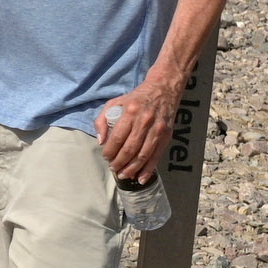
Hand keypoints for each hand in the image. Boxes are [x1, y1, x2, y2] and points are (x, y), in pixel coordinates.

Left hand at [94, 72, 185, 188]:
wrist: (163, 89)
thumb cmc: (136, 97)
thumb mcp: (115, 102)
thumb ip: (103, 120)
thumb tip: (101, 141)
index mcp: (130, 112)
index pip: (118, 137)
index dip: (110, 151)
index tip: (106, 157)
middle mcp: (144, 121)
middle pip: (130, 149)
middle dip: (119, 162)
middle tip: (113, 168)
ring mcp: (157, 129)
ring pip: (143, 155)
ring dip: (132, 168)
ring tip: (123, 175)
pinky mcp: (167, 135)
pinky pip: (156, 156)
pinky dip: (148, 169)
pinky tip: (140, 178)